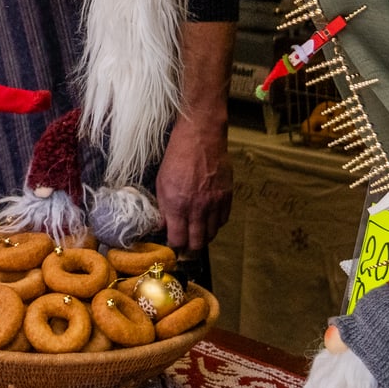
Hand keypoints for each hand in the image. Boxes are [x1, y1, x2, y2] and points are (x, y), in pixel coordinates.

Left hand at [155, 117, 231, 250]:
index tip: (173, 248)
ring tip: (197, 235)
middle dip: (190, 249)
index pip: (178, 240)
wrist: (200, 138)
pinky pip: (223, 220)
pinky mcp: (227, 196)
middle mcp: (198, 208)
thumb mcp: (161, 183)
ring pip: (212, 233)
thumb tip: (162, 227)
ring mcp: (215, 203)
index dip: (175, 247)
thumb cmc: (176, 158)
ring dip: (204, 237)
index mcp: (178, 205)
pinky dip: (215, 224)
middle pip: (197, 242)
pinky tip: (208, 221)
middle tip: (186, 249)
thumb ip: (163, 208)